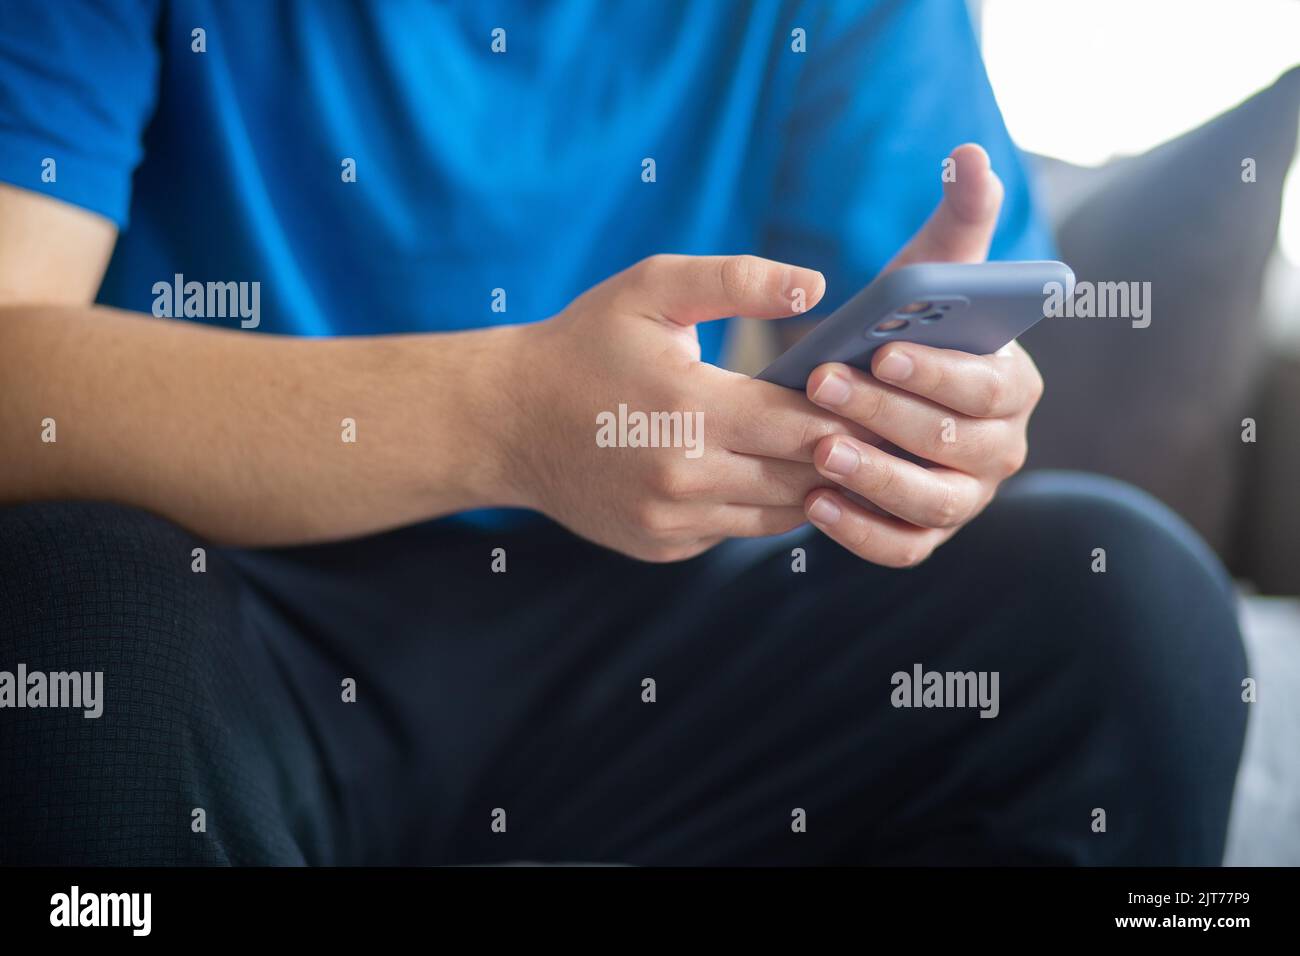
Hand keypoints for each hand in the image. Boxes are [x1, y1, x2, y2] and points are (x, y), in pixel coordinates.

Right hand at [504, 253, 873, 561]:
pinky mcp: (663, 546)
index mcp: (690, 409)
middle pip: (804, 478)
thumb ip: (736, 279)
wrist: (506, 421)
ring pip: (780, 516)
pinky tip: (771, 472)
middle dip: (845, 452)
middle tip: (884, 429)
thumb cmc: (583, 345)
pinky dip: (761, 505)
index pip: (805, 424)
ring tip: (843, 452)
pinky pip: (738, 531)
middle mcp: (684, 478)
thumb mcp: (650, 290)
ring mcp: (672, 521)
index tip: (880, 395)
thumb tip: (817, 286)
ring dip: (812, 486)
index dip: (850, 412)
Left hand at [802, 144, 1044, 566]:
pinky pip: (901, 548)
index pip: (989, 386)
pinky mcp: (923, 535)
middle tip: (825, 389)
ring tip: (819, 453)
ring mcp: (964, 499)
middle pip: (957, 444)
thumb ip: (956, 222)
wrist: (862, 394)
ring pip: (932, 501)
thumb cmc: (900, 330)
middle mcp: (1001, 449)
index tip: (883, 350)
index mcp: (1012, 385)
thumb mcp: (926, 277)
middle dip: (890, 415)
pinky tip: (814, 505)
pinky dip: (862, 533)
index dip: (939, 372)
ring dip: (877, 478)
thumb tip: (969, 154)